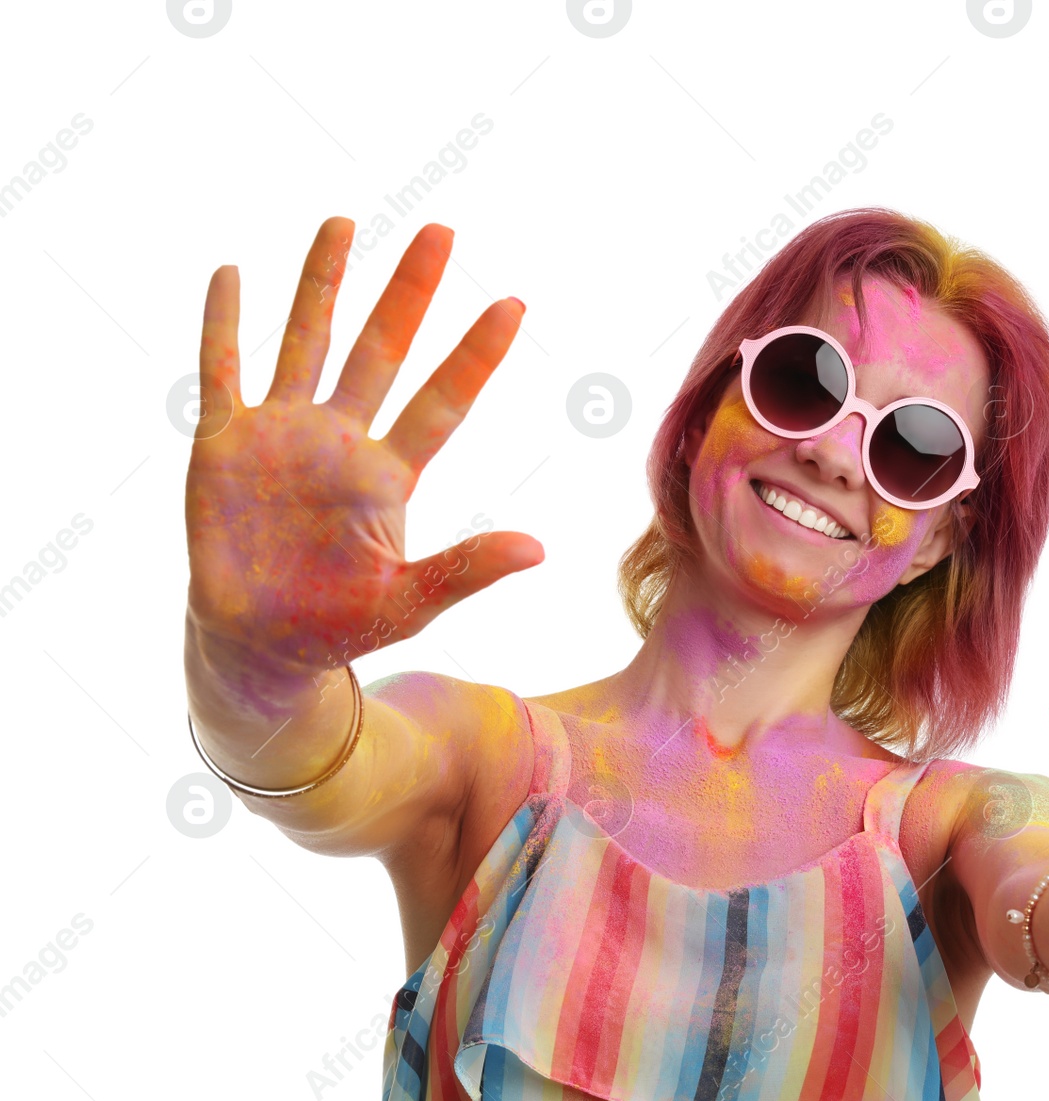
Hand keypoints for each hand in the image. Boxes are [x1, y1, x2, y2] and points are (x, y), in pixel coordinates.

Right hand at [185, 218, 541, 678]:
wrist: (263, 644)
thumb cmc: (341, 625)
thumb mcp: (409, 602)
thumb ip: (467, 570)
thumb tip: (540, 550)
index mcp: (388, 474)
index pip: (442, 400)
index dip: (475, 354)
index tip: (513, 303)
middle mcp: (341, 439)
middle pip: (381, 349)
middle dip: (409, 291)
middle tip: (442, 229)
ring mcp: (282, 434)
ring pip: (307, 341)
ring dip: (322, 283)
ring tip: (345, 222)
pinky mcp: (224, 444)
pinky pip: (222, 373)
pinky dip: (224, 325)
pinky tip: (232, 274)